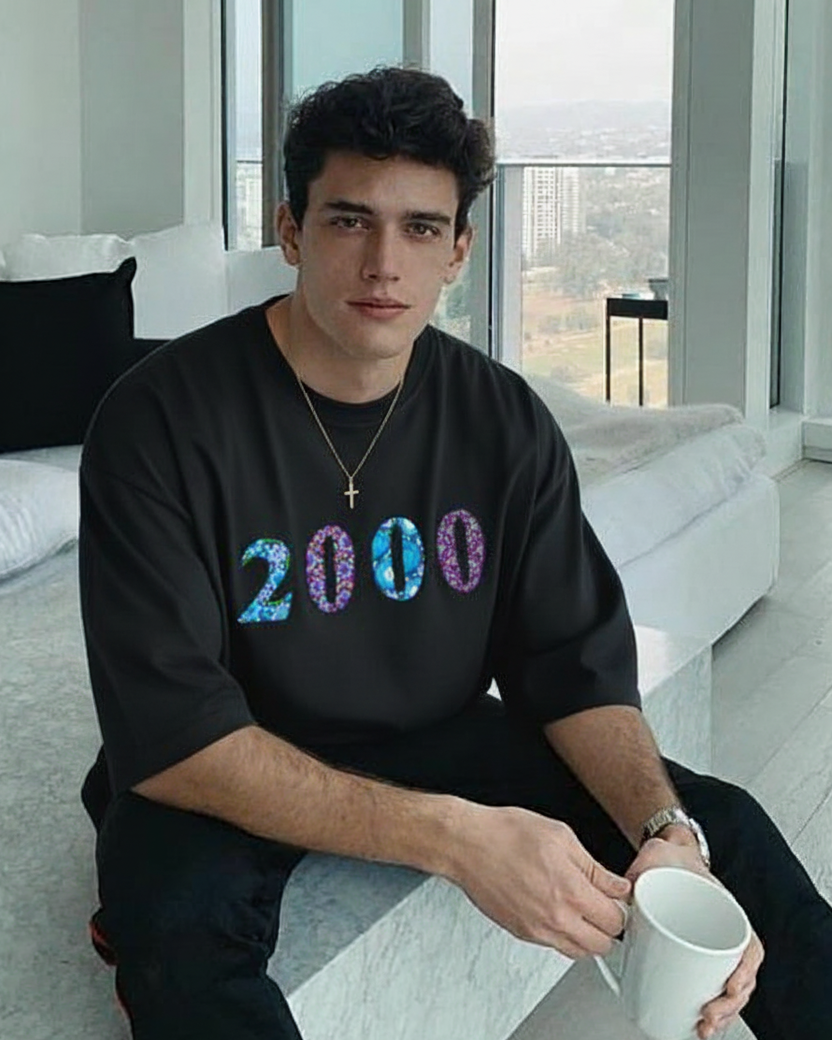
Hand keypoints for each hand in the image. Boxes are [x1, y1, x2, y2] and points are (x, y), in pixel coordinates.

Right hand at [450, 803, 631, 959]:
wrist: (466, 845)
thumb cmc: (506, 834)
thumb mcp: (561, 836)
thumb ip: (594, 867)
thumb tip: (617, 886)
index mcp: (571, 890)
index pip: (615, 920)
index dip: (621, 907)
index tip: (616, 896)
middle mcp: (555, 918)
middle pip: (602, 944)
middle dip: (608, 926)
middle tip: (601, 904)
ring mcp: (537, 930)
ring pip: (579, 952)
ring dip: (587, 935)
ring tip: (579, 909)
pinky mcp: (521, 933)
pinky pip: (554, 946)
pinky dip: (562, 934)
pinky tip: (556, 910)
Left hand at [626, 832, 763, 1038]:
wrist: (668, 856)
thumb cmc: (669, 859)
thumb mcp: (657, 856)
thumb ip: (642, 867)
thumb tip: (627, 889)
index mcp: (724, 909)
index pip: (748, 946)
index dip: (744, 971)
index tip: (731, 987)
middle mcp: (725, 931)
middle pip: (741, 977)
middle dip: (728, 1005)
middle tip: (707, 1016)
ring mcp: (712, 946)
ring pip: (729, 989)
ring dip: (721, 1014)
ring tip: (703, 1028)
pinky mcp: (695, 956)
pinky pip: (711, 986)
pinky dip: (709, 1008)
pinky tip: (698, 1022)